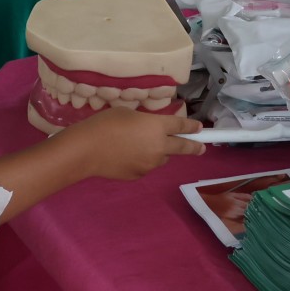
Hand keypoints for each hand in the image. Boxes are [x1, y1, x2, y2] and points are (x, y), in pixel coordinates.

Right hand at [64, 107, 203, 180]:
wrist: (88, 150)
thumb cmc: (106, 124)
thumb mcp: (129, 114)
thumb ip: (145, 122)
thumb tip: (150, 130)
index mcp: (158, 127)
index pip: (181, 127)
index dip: (192, 127)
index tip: (200, 129)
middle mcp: (159, 147)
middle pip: (183, 148)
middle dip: (194, 147)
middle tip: (202, 148)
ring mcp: (150, 164)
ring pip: (161, 158)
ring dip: (158, 152)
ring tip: (138, 146)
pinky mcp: (139, 175)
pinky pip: (146, 166)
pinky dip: (142, 161)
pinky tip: (126, 156)